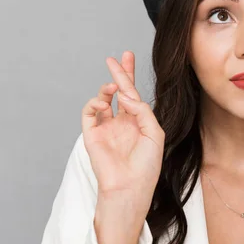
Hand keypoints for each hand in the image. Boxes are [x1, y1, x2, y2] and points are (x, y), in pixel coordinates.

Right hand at [81, 50, 164, 216]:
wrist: (131, 187)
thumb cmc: (147, 165)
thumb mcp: (154, 134)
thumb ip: (142, 111)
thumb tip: (126, 95)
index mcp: (137, 122)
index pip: (133, 94)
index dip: (130, 75)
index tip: (128, 56)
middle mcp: (121, 122)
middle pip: (118, 92)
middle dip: (117, 74)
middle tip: (114, 58)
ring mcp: (106, 128)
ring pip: (102, 99)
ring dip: (107, 90)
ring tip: (114, 87)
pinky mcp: (92, 135)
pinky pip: (89, 113)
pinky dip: (94, 104)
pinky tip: (105, 104)